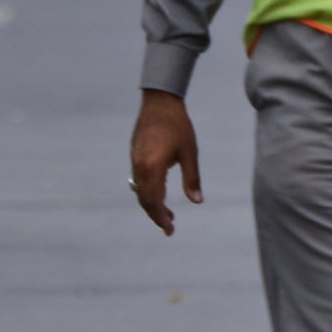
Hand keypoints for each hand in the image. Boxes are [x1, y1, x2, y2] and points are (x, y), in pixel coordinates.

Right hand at [130, 89, 201, 235]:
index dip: (161, 218)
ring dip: (151, 204)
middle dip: (156, 215)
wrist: (160, 102)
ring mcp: (135, 160)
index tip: (170, 230)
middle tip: (170, 226)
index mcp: (153, 167)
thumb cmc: (178, 126)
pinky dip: (147, 192)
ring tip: (168, 213)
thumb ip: (192, 179)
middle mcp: (140, 166)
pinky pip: (137, 181)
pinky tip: (159, 193)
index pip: (154, 201)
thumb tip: (196, 202)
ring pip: (140, 191)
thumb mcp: (189, 153)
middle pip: (144, 200)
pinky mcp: (134, 155)